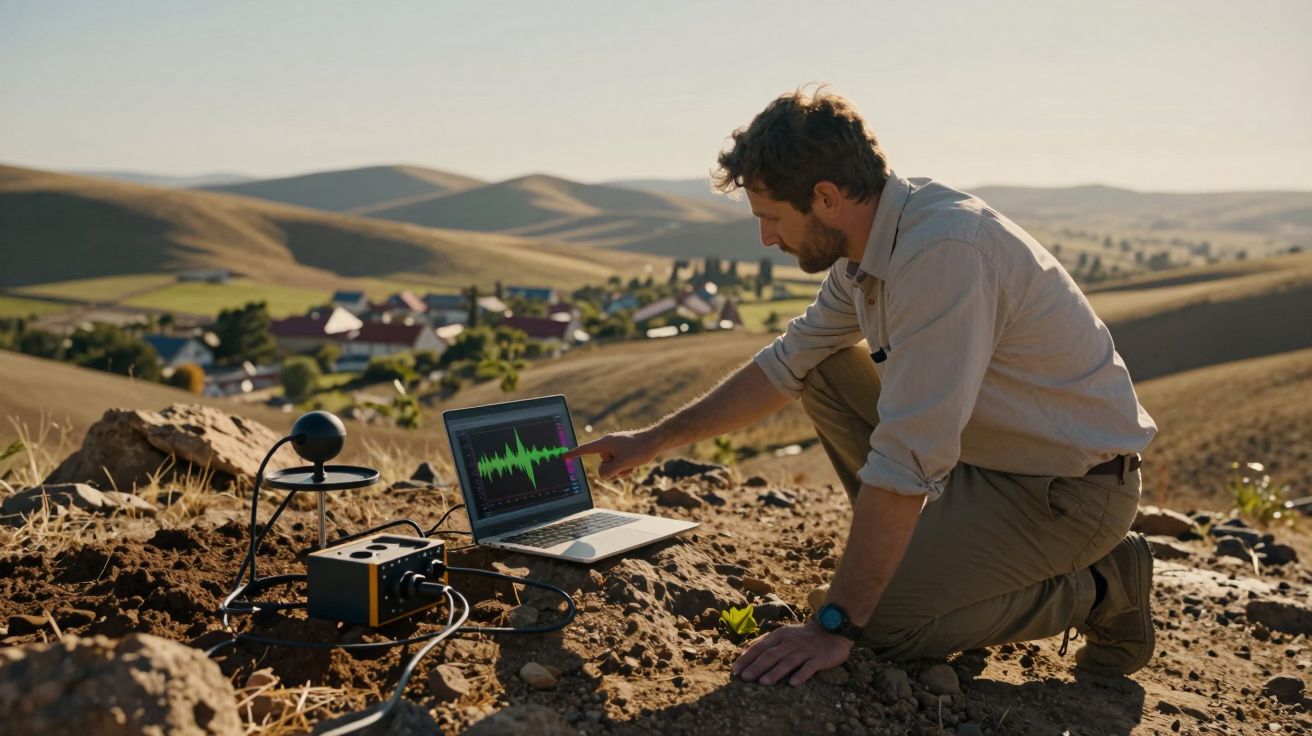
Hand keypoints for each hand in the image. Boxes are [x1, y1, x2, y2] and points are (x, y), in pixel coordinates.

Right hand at [564, 430, 661, 479]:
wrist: (656, 440)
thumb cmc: (640, 449)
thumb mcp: (622, 463)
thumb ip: (608, 471)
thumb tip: (602, 474)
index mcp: (604, 443)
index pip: (585, 450)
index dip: (574, 454)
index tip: (563, 457)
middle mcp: (608, 445)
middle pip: (601, 465)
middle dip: (613, 470)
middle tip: (626, 464)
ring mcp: (616, 448)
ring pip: (611, 467)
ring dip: (621, 470)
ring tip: (632, 464)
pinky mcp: (622, 451)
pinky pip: (618, 465)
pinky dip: (625, 468)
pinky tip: (634, 465)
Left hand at [732, 622, 853, 686]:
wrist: (831, 631)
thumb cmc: (802, 637)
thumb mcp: (782, 635)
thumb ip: (764, 642)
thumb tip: (744, 652)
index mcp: (780, 636)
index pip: (760, 647)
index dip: (747, 658)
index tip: (736, 671)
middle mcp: (791, 642)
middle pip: (771, 655)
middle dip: (757, 666)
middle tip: (745, 678)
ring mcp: (805, 650)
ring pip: (788, 661)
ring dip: (775, 672)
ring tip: (763, 682)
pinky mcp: (819, 658)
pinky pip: (809, 667)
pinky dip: (800, 675)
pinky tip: (792, 684)